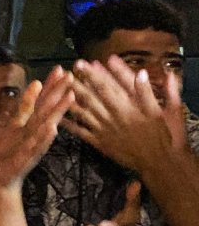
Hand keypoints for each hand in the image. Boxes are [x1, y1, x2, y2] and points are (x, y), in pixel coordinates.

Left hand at [0, 66, 74, 192]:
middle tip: (71, 76)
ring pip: (46, 125)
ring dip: (58, 112)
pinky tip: (53, 129)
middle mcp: (32, 134)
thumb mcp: (6, 130)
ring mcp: (31, 147)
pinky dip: (44, 139)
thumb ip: (17, 112)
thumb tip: (28, 92)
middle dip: (58, 92)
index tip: (60, 69)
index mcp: (26, 127)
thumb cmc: (2, 158)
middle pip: (47, 109)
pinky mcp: (25, 160)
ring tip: (70, 97)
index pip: (40, 102)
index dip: (49, 86)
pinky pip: (37, 148)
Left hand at [63, 57, 185, 171]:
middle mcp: (114, 116)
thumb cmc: (165, 136)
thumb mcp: (165, 112)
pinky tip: (58, 116)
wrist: (159, 163)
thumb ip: (151, 92)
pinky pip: (82, 131)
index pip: (111, 86)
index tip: (87, 62)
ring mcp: (105, 130)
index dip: (97, 73)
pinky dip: (69, 124)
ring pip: (85, 111)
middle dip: (80, 82)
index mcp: (130, 107)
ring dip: (71, 98)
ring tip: (60, 87)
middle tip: (68, 70)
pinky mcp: (100, 142)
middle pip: (94, 96)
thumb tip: (142, 73)